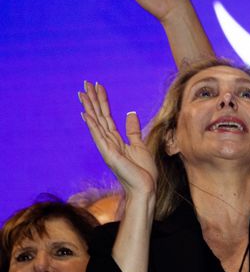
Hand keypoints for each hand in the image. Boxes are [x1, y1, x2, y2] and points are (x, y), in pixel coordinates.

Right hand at [80, 81, 155, 197]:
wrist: (145, 188)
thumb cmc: (143, 171)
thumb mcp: (139, 145)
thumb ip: (132, 130)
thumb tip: (130, 113)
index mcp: (115, 140)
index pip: (106, 116)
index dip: (102, 101)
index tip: (98, 87)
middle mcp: (108, 142)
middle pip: (99, 116)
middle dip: (93, 99)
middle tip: (85, 83)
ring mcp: (107, 148)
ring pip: (97, 123)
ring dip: (90, 107)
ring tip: (82, 93)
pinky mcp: (110, 155)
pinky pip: (99, 137)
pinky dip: (93, 125)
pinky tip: (86, 114)